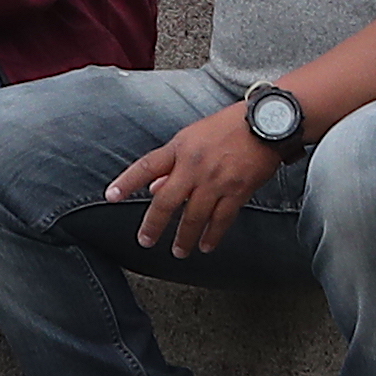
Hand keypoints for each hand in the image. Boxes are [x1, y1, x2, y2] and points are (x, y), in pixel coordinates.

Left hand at [109, 102, 277, 257]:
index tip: (110, 195)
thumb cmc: (226, 127)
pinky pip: (221, 220)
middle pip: (167, 200)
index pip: (146, 166)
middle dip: (154, 224)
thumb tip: (153, 188)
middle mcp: (194, 167)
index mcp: (180, 149)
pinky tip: (206, 247)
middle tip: (144, 240)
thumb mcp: (191, 137)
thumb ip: (171, 163)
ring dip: (185, 238)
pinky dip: (212, 236)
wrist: (265, 124)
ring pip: (194, 216)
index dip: (127, 181)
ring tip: (178, 251)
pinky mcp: (237, 191)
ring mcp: (216, 181)